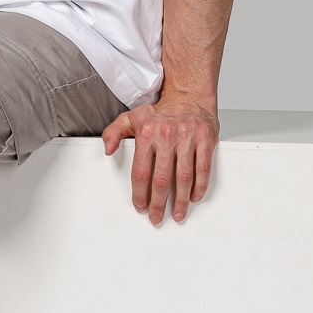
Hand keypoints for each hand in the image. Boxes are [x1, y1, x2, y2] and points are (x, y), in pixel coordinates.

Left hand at [102, 96, 218, 224]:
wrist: (189, 96)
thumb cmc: (160, 112)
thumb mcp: (132, 118)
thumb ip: (114, 132)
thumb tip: (107, 148)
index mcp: (147, 132)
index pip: (141, 170)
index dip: (139, 193)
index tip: (140, 205)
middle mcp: (167, 135)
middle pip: (162, 179)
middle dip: (159, 203)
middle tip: (157, 217)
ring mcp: (188, 137)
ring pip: (184, 177)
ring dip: (181, 201)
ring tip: (177, 213)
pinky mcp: (205, 139)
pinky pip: (203, 168)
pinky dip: (200, 186)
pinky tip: (194, 197)